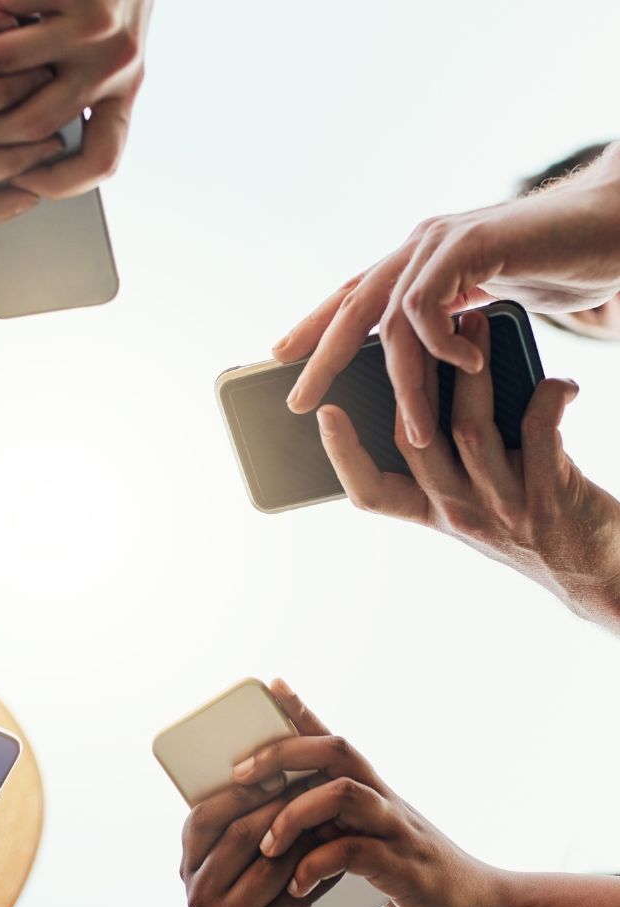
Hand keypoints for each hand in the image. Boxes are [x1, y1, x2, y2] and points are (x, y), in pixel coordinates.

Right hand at [0, 0, 151, 198]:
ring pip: (7, 65)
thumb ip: (74, 94)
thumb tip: (6, 142)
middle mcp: (117, 61)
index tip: (21, 186)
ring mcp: (94, 23)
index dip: (60, 182)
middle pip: (35, 121)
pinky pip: (1, 11)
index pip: (102, 160)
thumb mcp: (105, 50)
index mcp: (126, 88)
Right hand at [180, 687, 320, 906]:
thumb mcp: (231, 874)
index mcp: (186, 869)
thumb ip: (235, 832)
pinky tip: (341, 856)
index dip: (237, 791)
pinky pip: (297, 896)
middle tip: (313, 783)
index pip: (202, 817)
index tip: (273, 768)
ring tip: (333, 814)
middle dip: (279, 805)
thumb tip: (266, 767)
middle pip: (239, 836)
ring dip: (306, 835)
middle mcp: (197, 896)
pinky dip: (322, 871)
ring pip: (271, 864)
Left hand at [233, 682, 500, 906]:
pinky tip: (296, 883)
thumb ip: (332, 824)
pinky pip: (353, 851)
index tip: (272, 685)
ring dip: (294, 814)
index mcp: (370, 788)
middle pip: (334, 750)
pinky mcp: (403, 867)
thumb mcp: (369, 838)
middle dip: (281, 754)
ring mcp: (395, 828)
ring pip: (342, 793)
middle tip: (238, 775)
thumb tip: (277, 817)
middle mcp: (382, 797)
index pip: (331, 737)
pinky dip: (317, 864)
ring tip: (267, 844)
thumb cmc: (412, 873)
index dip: (302, 709)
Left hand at [275, 142, 619, 447]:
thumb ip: (447, 327)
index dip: (314, 325)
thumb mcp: (485, 305)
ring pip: (394, 320)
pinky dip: (443, 344)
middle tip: (297, 401)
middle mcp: (419, 247)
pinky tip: (467, 368)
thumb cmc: (558, 266)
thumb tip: (417, 370)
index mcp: (417, 261)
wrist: (616, 225)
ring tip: (415, 432)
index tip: (279, 357)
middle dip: (321, 357)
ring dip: (404, 384)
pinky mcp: (468, 243)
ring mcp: (440, 241)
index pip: (353, 295)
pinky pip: (429, 303)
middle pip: (353, 306)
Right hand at [316, 310, 619, 631]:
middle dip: (413, 379)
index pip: (369, 493)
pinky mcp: (550, 496)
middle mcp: (458, 513)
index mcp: (432, 514)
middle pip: (414, 442)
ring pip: (469, 429)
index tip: (325, 411)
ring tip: (481, 325)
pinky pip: (539, 433)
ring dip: (473, 373)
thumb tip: (424, 393)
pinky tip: (560, 384)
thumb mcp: (474, 506)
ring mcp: (502, 508)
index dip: (341, 454)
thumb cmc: (531, 525)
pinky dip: (546, 397)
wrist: (596, 571)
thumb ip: (445, 465)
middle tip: (421, 327)